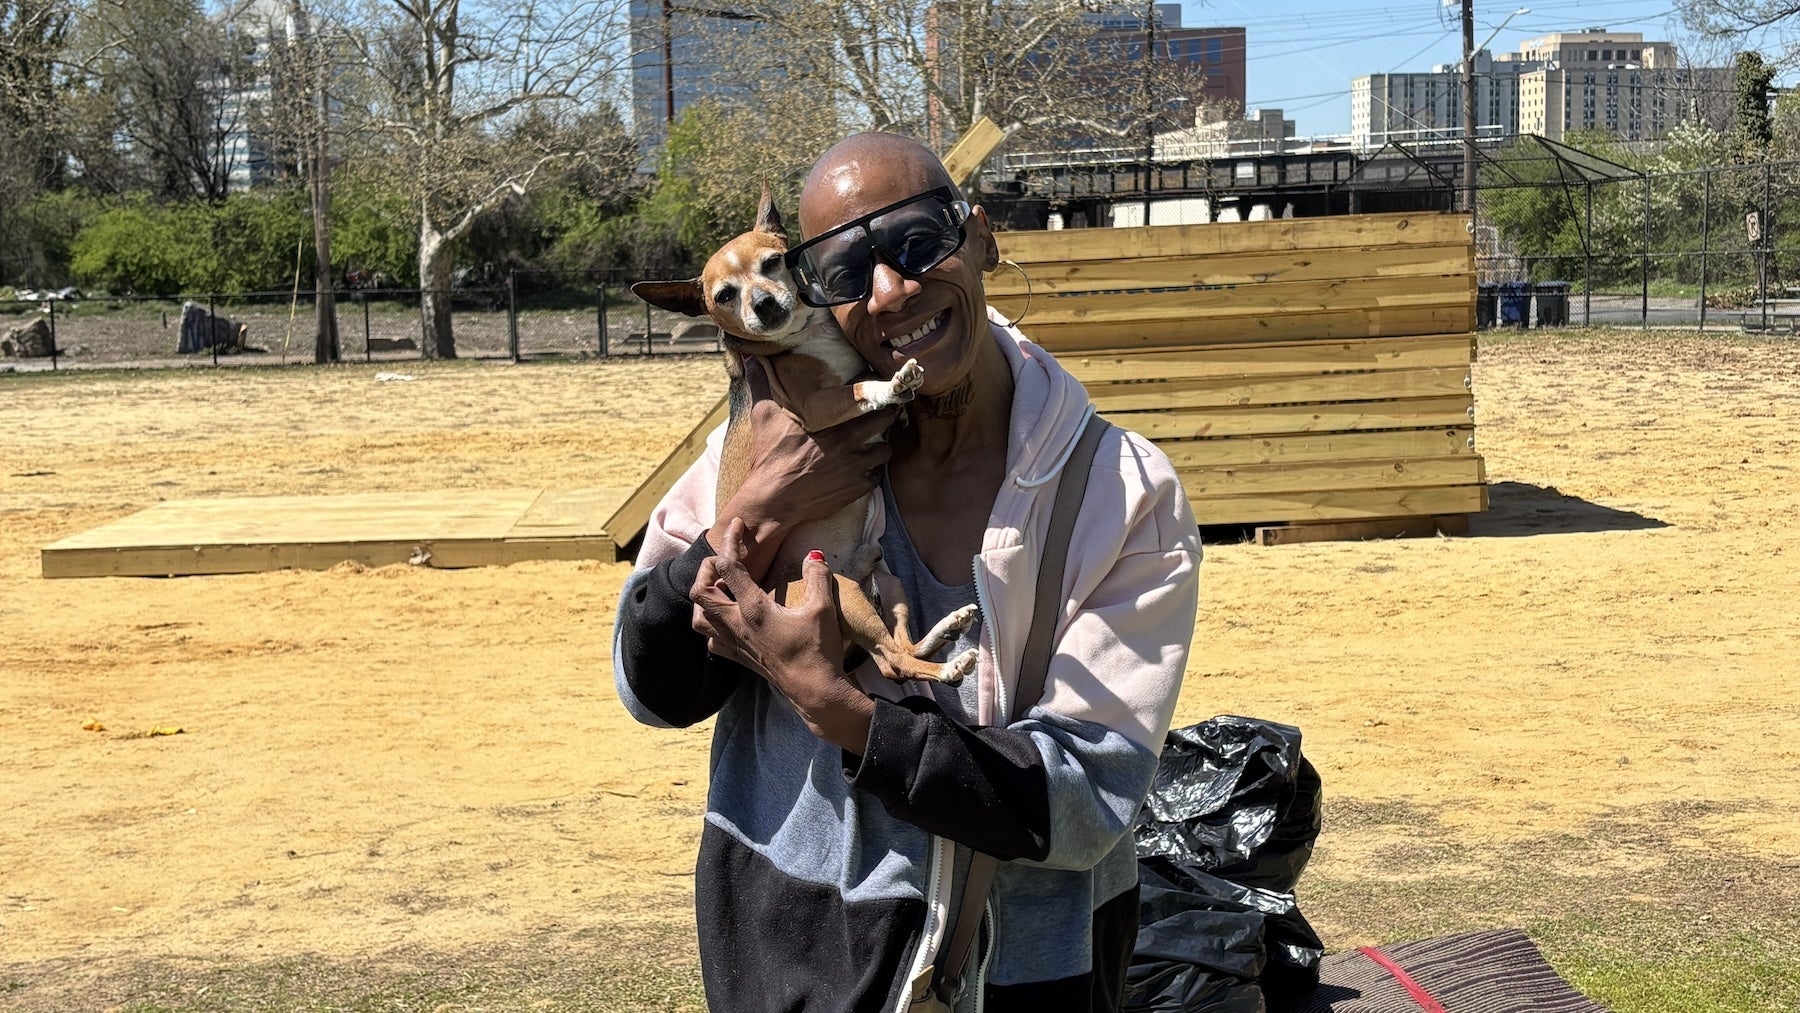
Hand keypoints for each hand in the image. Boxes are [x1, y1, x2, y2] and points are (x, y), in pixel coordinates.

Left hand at [691, 519, 873, 752]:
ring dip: (704, 598)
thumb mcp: (823, 609)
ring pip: (699, 617)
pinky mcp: (738, 657)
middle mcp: (736, 624)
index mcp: (753, 608)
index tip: (738, 525)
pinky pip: (711, 638)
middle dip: (707, 570)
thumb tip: (814, 555)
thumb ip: (818, 577)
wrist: (815, 692)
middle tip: (725, 561)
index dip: (729, 540)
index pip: (728, 566)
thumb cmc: (818, 650)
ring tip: (722, 589)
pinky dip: (712, 623)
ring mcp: (734, 643)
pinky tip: (727, 618)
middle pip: (700, 592)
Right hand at [710, 359, 896, 581]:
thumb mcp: (763, 416)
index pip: (865, 397)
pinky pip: (876, 477)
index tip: (874, 387)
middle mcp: (850, 442)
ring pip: (886, 450)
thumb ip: (761, 384)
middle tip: (885, 412)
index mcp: (831, 420)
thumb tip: (749, 358)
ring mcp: (856, 467)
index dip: (873, 390)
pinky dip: (872, 472)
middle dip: (888, 414)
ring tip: (874, 443)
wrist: (773, 499)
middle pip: (886, 420)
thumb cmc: (769, 457)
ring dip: (881, 446)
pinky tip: (862, 469)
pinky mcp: (856, 488)